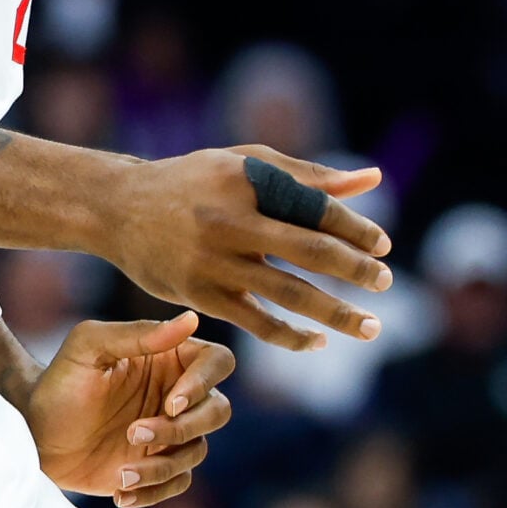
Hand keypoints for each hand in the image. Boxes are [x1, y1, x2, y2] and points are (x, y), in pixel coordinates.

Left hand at [25, 313, 235, 506]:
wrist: (32, 435)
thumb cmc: (59, 383)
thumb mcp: (88, 348)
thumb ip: (136, 334)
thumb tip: (191, 320)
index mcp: (168, 358)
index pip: (217, 362)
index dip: (204, 383)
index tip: (171, 402)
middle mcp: (176, 394)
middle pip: (218, 411)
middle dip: (182, 428)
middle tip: (133, 432)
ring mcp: (169, 433)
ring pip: (197, 450)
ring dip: (163, 465)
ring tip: (122, 473)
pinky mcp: (156, 466)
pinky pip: (178, 483)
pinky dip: (154, 492)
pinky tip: (121, 492)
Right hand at [100, 146, 391, 351]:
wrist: (119, 208)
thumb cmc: (195, 182)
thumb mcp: (246, 165)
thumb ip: (309, 175)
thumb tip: (373, 179)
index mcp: (248, 181)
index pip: (316, 207)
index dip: (355, 228)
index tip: (383, 245)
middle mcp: (232, 220)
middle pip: (310, 250)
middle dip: (356, 270)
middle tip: (387, 283)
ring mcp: (215, 261)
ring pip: (289, 293)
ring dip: (336, 313)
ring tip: (370, 327)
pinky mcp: (202, 295)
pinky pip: (257, 322)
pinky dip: (291, 336)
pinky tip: (317, 341)